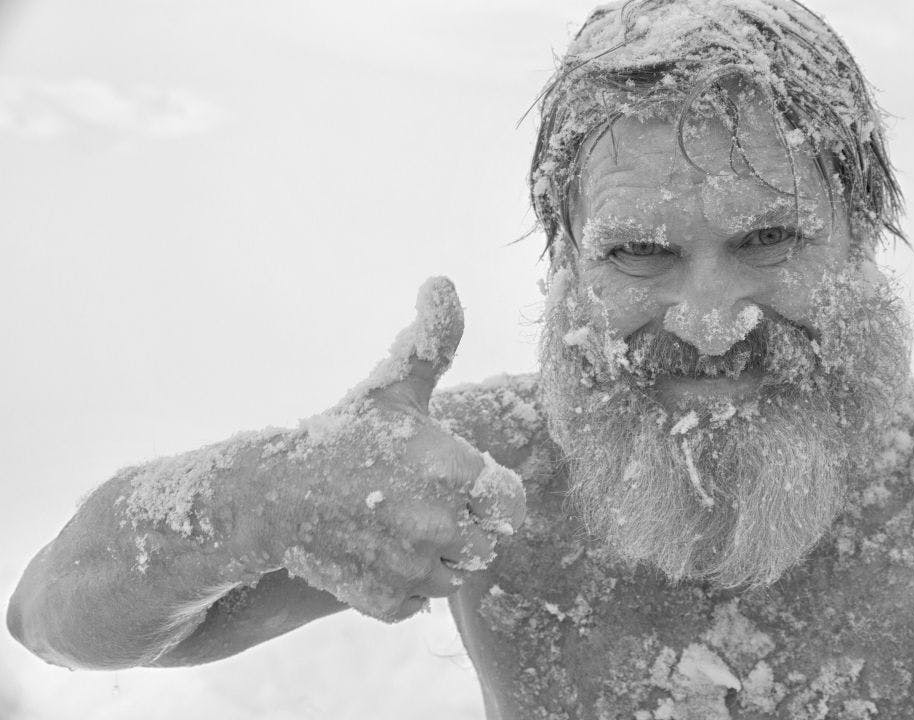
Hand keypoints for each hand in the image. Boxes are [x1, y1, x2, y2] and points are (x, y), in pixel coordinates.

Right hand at [271, 277, 525, 621]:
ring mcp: (411, 568)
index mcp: (452, 469)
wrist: (274, 495)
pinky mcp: (386, 601)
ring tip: (401, 523)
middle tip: (424, 500)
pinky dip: (405, 583)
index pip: (512, 503)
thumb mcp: (394, 384)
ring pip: (455, 574)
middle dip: (464, 523)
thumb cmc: (345, 435)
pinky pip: (421, 602)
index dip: (492, 494)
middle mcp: (438, 524)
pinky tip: (380, 550)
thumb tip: (441, 280)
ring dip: (437, 555)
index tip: (465, 480)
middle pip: (487, 541)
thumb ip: (432, 340)